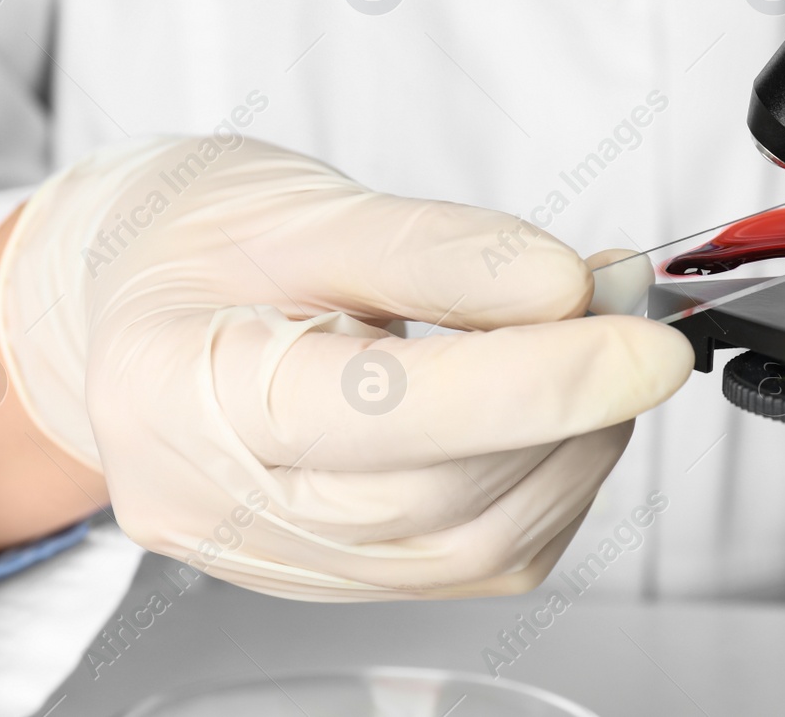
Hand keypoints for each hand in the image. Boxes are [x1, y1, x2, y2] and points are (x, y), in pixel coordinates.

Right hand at [0, 136, 691, 597]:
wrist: (144, 303)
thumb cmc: (199, 242)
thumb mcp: (299, 206)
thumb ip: (433, 249)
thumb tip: (566, 287)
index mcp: (173, 393)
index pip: (370, 412)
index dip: (524, 383)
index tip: (640, 339)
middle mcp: (219, 508)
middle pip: (430, 497)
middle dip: (565, 404)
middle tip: (628, 305)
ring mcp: (282, 561)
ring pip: (472, 543)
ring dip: (572, 441)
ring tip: (591, 337)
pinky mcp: (346, 578)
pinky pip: (482, 557)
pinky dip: (551, 477)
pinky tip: (555, 401)